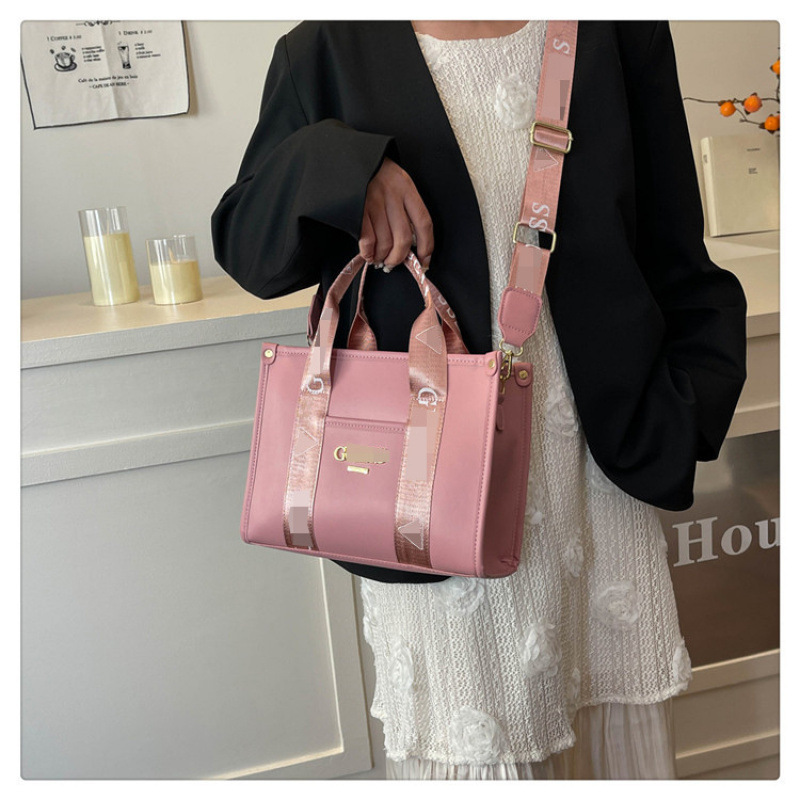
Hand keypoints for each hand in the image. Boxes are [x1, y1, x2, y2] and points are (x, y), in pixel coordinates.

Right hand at [359, 156, 433, 271]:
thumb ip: (404, 205)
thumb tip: (410, 240)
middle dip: (399, 258)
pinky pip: (367, 238)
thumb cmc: (373, 172)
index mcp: (406, 187)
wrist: (345, 155)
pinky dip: (368, 252)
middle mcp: (392, 195)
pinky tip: (368, 254)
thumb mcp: (396, 181)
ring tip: (380, 259)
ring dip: (382, 256)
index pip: (424, 222)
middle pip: (403, 238)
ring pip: (385, 241)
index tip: (424, 260)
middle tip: (394, 263)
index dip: (426, 246)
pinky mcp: (356, 208)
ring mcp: (373, 201)